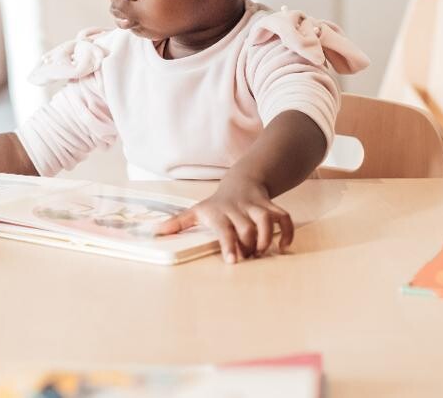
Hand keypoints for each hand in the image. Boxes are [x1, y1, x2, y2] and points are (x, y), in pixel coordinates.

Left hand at [154, 177, 294, 263]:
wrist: (242, 181)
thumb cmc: (217, 204)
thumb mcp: (196, 210)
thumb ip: (178, 223)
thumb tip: (155, 233)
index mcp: (219, 212)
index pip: (224, 229)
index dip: (229, 244)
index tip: (233, 262)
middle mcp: (238, 208)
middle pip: (247, 228)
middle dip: (249, 246)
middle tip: (247, 258)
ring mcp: (256, 207)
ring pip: (267, 219)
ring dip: (267, 238)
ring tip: (262, 252)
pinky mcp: (271, 207)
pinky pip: (284, 217)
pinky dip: (287, 232)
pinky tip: (284, 246)